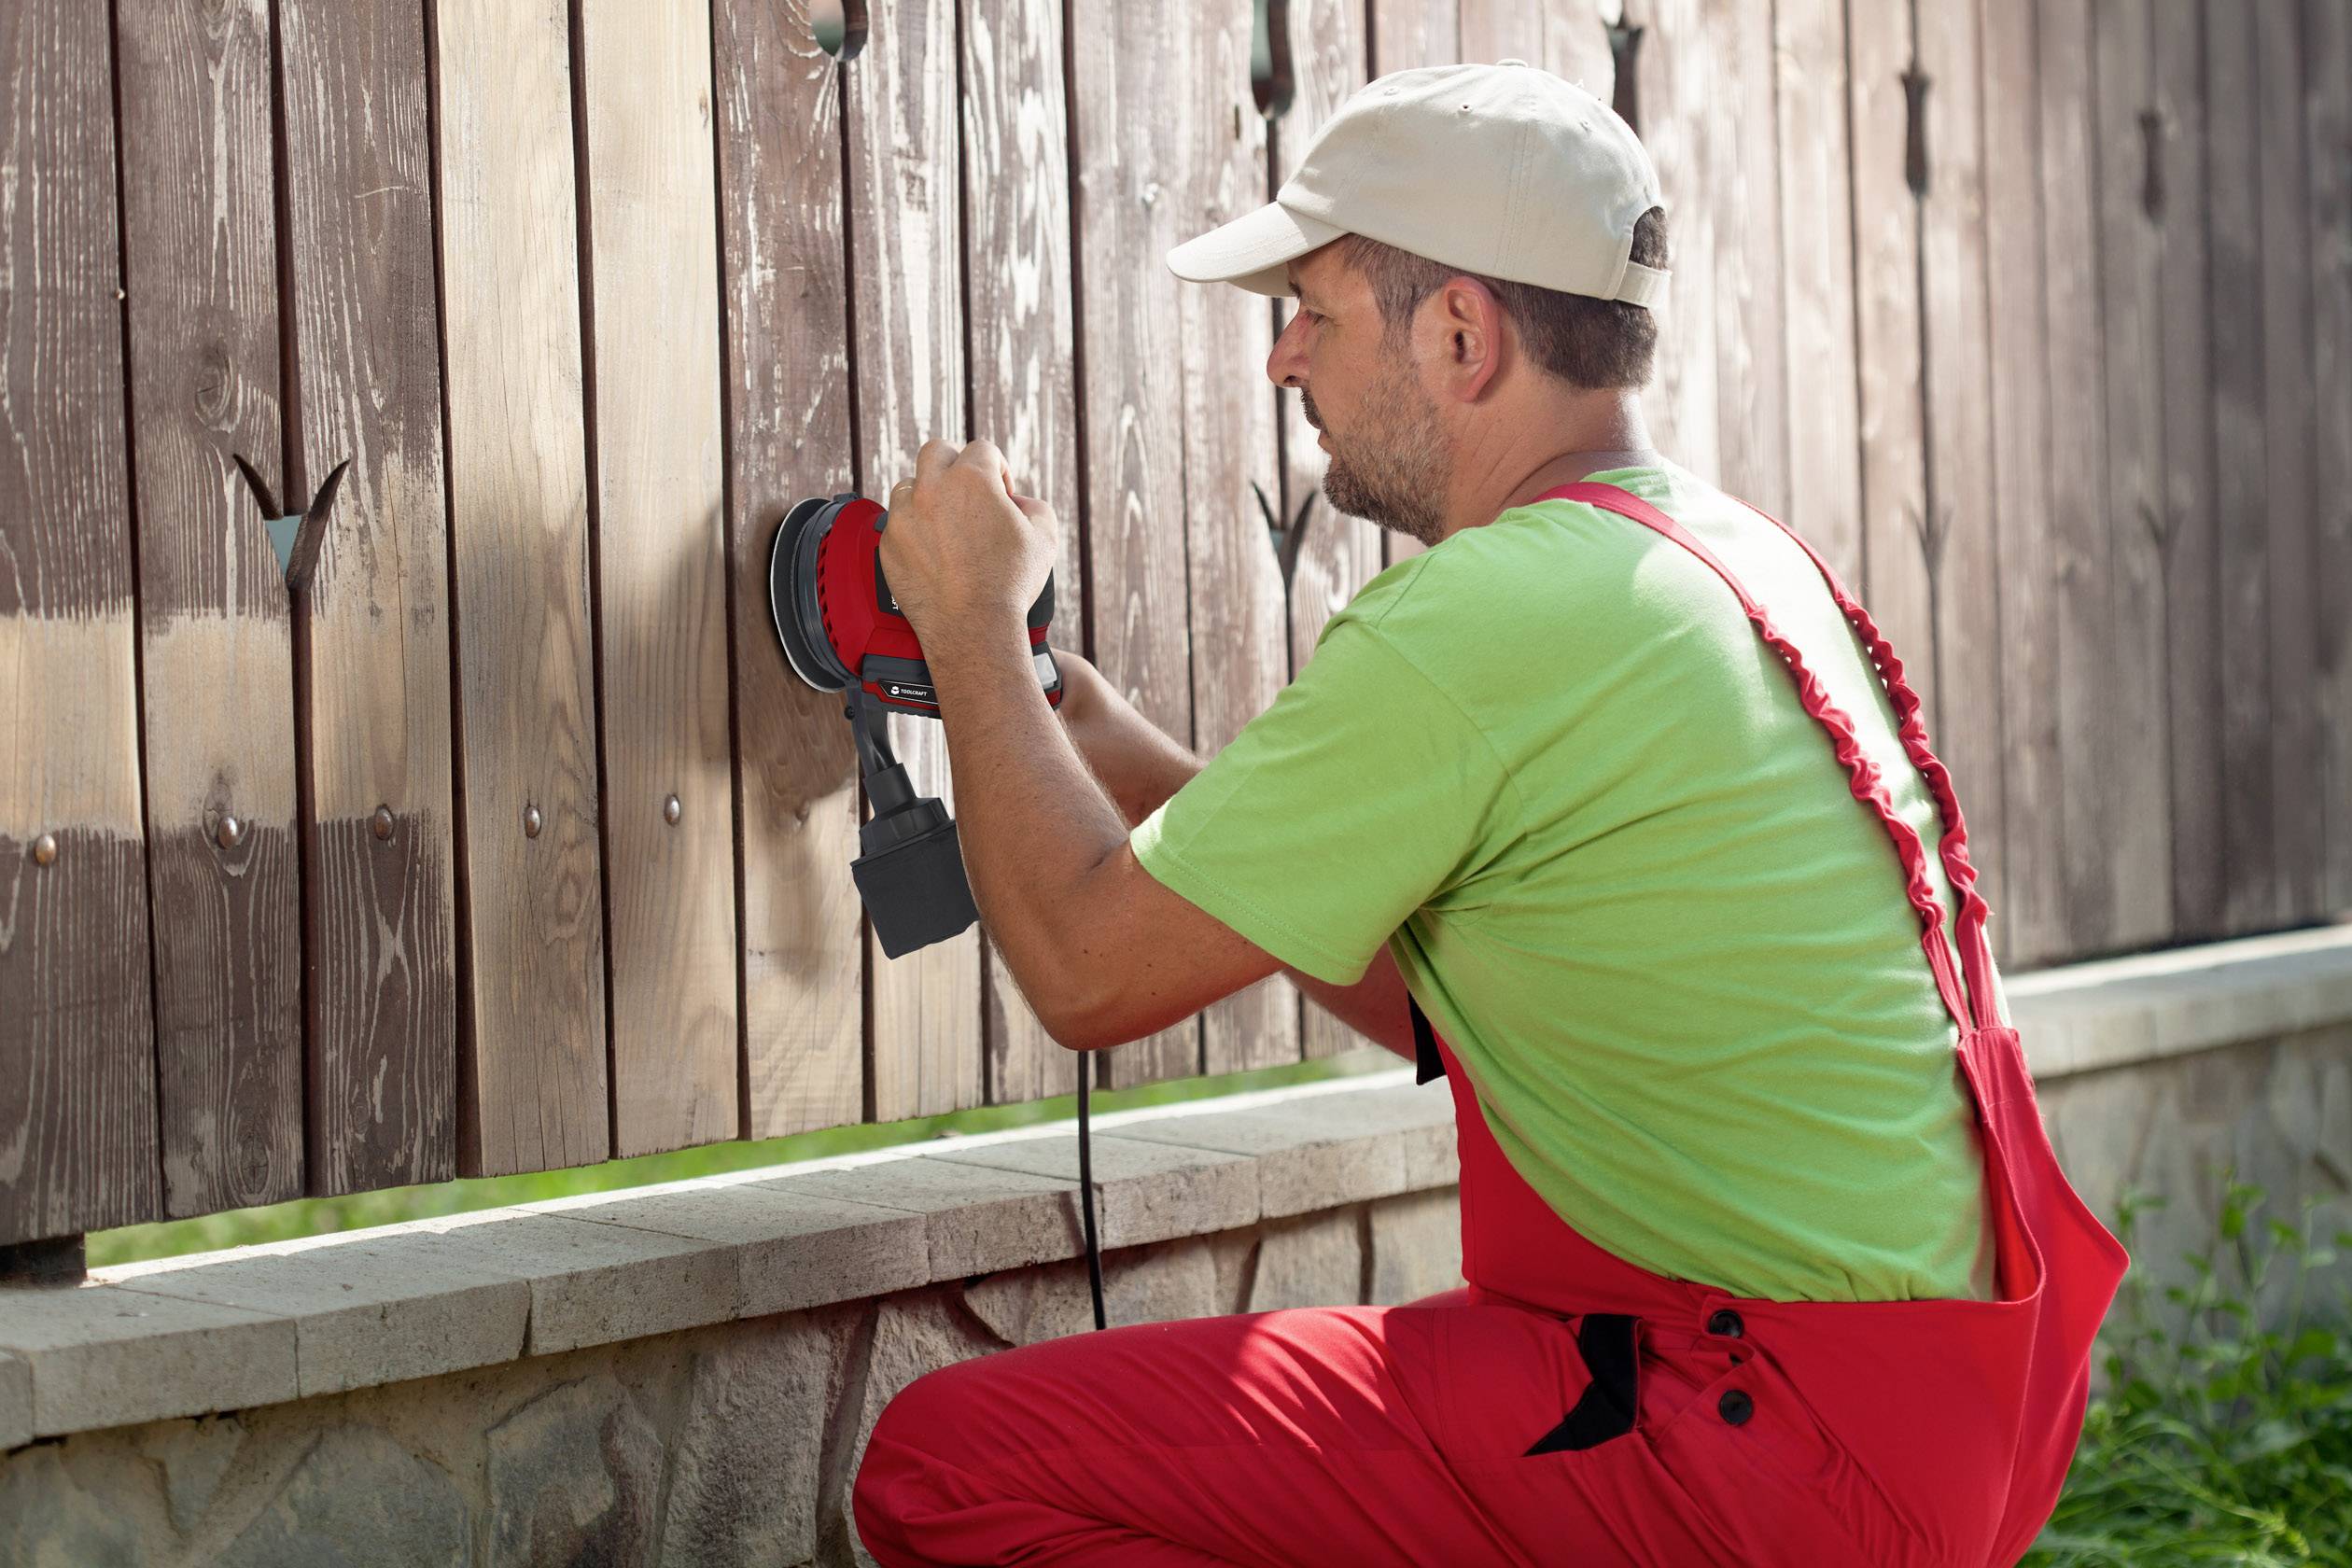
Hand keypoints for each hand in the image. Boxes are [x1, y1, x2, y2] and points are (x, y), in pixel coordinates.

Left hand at [877, 438, 1059, 643]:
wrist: (974, 627)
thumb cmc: (1010, 584)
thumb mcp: (1044, 535)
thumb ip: (1032, 505)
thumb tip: (1016, 504)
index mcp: (971, 479)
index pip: (982, 449)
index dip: (998, 469)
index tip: (1002, 492)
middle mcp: (931, 490)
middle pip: (936, 451)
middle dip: (955, 464)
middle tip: (967, 489)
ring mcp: (904, 517)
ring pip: (909, 485)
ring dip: (927, 495)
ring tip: (946, 521)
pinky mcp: (888, 545)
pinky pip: (896, 524)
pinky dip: (913, 531)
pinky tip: (933, 551)